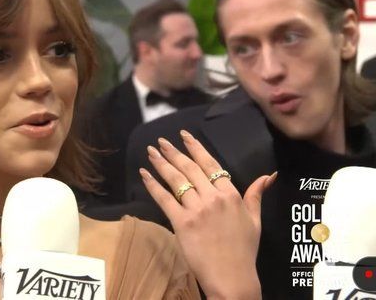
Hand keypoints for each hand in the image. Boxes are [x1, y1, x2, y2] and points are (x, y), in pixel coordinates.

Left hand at [140, 130, 275, 299]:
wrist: (232, 277)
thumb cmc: (244, 251)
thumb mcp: (255, 220)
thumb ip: (256, 195)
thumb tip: (268, 176)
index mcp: (231, 195)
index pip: (211, 164)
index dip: (196, 148)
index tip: (185, 136)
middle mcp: (214, 198)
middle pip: (190, 168)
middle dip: (174, 152)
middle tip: (160, 141)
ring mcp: (197, 209)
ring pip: (176, 180)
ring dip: (161, 163)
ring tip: (151, 151)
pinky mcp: (182, 223)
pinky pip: (165, 199)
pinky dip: (153, 185)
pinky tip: (144, 174)